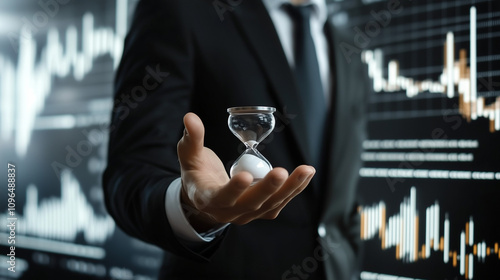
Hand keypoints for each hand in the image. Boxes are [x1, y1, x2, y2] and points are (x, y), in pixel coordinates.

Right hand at [177, 113, 314, 231]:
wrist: (205, 197)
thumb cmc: (197, 173)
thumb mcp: (189, 156)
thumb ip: (192, 138)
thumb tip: (190, 117)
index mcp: (208, 198)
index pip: (221, 197)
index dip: (233, 189)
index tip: (244, 176)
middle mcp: (229, 212)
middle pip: (251, 203)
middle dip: (268, 188)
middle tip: (281, 171)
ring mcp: (247, 214)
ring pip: (270, 204)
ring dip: (289, 188)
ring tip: (306, 170)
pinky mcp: (261, 212)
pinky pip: (279, 203)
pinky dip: (294, 190)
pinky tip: (306, 175)